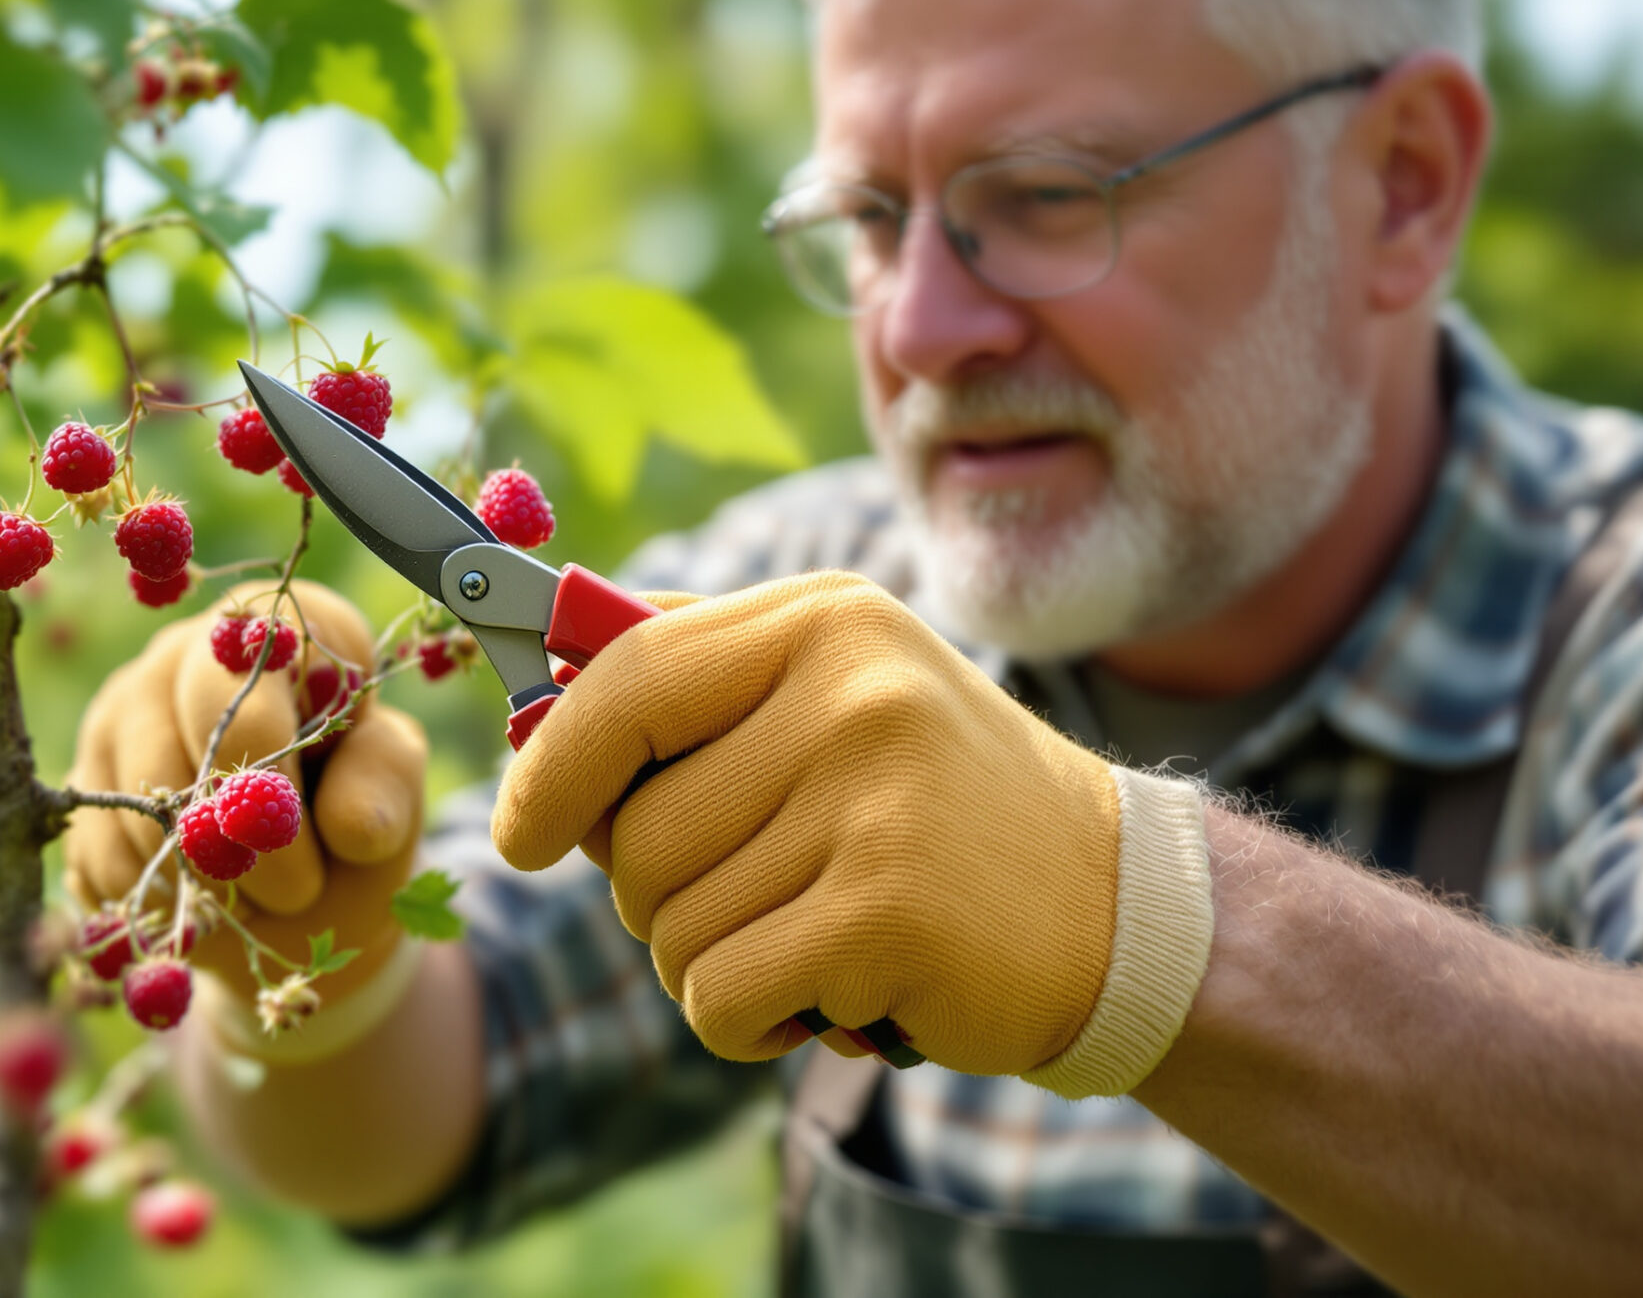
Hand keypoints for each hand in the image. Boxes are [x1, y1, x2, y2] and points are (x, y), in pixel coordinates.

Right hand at [62, 582, 426, 1003]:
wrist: (298, 905)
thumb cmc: (351, 828)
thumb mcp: (390, 800)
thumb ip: (384, 787)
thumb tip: (350, 824)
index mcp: (274, 634)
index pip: (250, 678)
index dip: (273, 770)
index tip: (306, 840)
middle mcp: (183, 654)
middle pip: (177, 734)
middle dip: (238, 833)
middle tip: (290, 893)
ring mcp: (120, 716)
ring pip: (136, 800)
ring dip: (200, 877)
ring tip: (254, 897)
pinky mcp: (84, 786)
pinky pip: (101, 852)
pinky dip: (157, 899)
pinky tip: (201, 901)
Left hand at [490, 572, 1213, 1095]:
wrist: (1118, 911)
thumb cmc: (937, 810)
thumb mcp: (838, 697)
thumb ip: (696, 683)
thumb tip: (530, 714)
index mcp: (825, 622)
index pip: (626, 680)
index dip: (551, 766)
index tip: (524, 833)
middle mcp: (850, 692)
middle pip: (636, 833)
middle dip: (664, 899)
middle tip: (766, 899)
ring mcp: (874, 798)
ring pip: (667, 926)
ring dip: (715, 964)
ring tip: (816, 937)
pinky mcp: (888, 909)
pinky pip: (718, 994)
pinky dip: (750, 1021)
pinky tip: (832, 993)